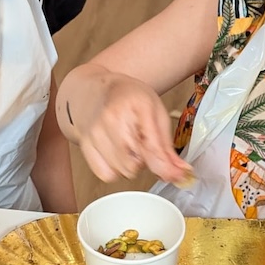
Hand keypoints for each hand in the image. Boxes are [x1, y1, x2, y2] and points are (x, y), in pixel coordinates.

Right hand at [65, 67, 191, 184]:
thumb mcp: (155, 112)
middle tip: (143, 146)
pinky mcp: (84, 144)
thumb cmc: (127, 98)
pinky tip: (115, 154)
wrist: (95, 89)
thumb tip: (181, 173)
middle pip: (136, 165)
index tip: (178, 176)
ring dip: (130, 165)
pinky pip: (105, 174)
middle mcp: (112, 119)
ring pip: (121, 172)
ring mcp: (95, 132)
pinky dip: (114, 170)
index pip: (153, 148)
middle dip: (145, 162)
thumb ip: (167, 146)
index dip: (167, 168)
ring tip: (128, 146)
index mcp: (136, 106)